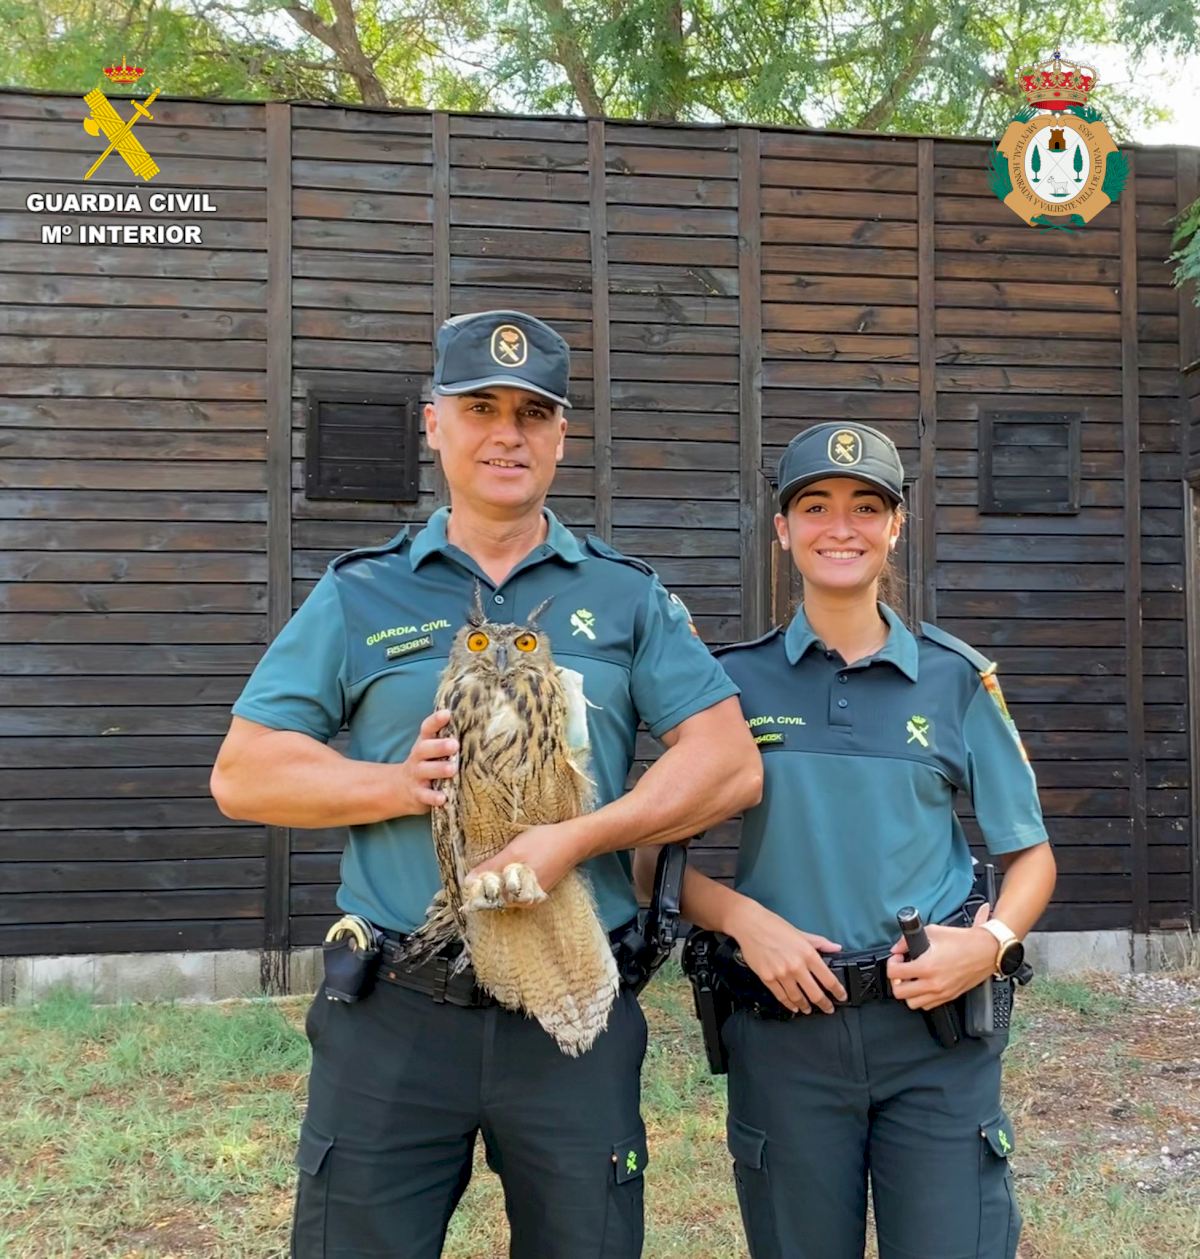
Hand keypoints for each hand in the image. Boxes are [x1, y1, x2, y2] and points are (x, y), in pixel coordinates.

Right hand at [396, 710, 457, 813]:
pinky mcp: (417, 794)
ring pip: (425, 771)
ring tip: (452, 768)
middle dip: (439, 746)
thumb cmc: (427, 764)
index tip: (447, 714)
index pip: (427, 729)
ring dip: (439, 769)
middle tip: (454, 744)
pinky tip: (443, 798)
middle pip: (425, 749)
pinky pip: (425, 795)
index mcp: (424, 743)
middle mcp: (418, 758)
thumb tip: (477, 722)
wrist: (400, 789)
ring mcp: (416, 776)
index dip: (436, 721)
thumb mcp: (432, 750)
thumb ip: (447, 739)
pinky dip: (433, 797)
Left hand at [463, 821, 584, 905]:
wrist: (574, 840)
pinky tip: (508, 866)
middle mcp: (526, 901)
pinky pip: (515, 888)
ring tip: (495, 864)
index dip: (478, 889)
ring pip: (505, 892)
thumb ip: (491, 868)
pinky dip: (508, 879)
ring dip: (497, 880)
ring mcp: (532, 895)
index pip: (489, 901)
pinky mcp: (537, 888)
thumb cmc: (544, 843)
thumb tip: (468, 882)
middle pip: (496, 897)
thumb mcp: (514, 852)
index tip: (471, 878)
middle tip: (481, 868)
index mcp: (520, 897)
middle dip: (487, 884)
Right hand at [727, 900, 844, 1014]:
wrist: (750, 925)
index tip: (841, 996)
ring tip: (809, 1009)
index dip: (837, 990)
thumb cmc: (775, 926)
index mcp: (808, 954)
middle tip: (828, 1009)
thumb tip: (836, 948)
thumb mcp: (801, 933)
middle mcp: (796, 966)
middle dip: (824, 1004)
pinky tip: (794, 1007)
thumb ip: (820, 943)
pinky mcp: (767, 978)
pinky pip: (781, 996)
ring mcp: (781, 974)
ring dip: (805, 1006)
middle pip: (815, 993)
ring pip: (798, 998)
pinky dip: (789, 1004)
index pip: (828, 978)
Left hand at [887, 903, 995, 1009]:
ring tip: (911, 979)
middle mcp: (933, 983)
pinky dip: (921, 998)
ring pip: (912, 1003)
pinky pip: (927, 1005)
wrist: (986, 951)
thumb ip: (908, 940)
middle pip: (900, 993)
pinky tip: (924, 985)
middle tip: (901, 970)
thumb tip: (897, 948)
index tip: (897, 958)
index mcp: (927, 966)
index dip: (891, 963)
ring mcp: (942, 993)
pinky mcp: (949, 997)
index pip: (894, 973)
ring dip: (908, 992)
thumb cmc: (963, 941)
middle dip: (896, 981)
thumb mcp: (932, 931)